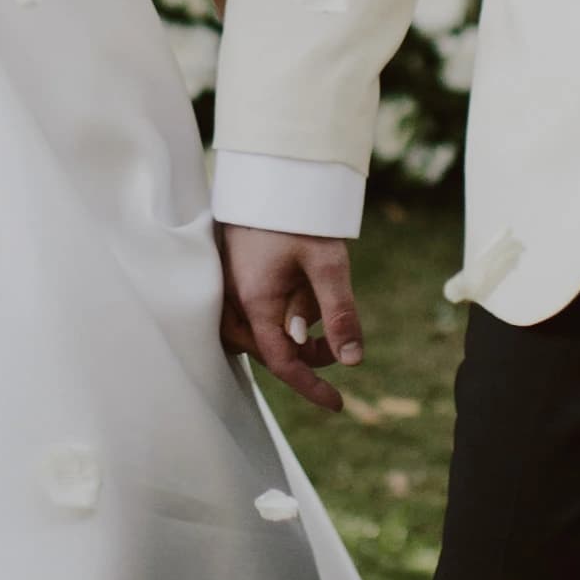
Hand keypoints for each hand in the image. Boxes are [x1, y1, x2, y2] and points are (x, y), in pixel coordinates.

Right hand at [217, 222, 360, 411]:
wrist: (268, 173)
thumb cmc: (298, 216)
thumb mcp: (328, 264)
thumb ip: (340, 313)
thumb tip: (352, 362)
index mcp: (256, 303)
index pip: (283, 363)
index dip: (311, 387)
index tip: (339, 405)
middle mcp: (234, 302)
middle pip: (270, 351)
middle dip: (306, 354)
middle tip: (339, 340)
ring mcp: (227, 290)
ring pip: (259, 334)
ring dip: (291, 333)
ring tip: (317, 304)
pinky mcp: (228, 278)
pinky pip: (250, 314)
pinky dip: (277, 316)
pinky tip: (297, 293)